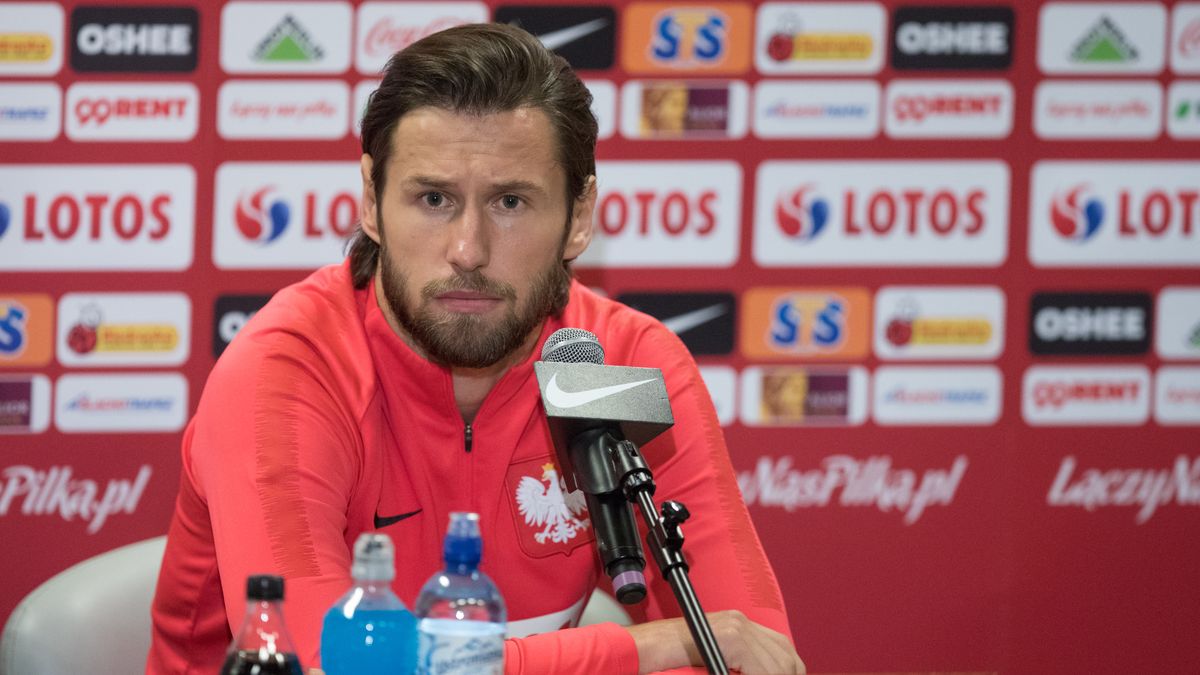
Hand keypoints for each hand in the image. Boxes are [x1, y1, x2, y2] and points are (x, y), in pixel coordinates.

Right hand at [626, 610, 804, 673]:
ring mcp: (736, 628)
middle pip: (785, 656)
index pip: (783, 650)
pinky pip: (760, 669)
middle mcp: (740, 622)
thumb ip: (738, 665)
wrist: (645, 650)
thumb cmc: (672, 661)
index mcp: (739, 625)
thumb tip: (764, 671)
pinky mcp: (730, 638)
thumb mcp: (715, 661)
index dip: (790, 671)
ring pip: (778, 664)